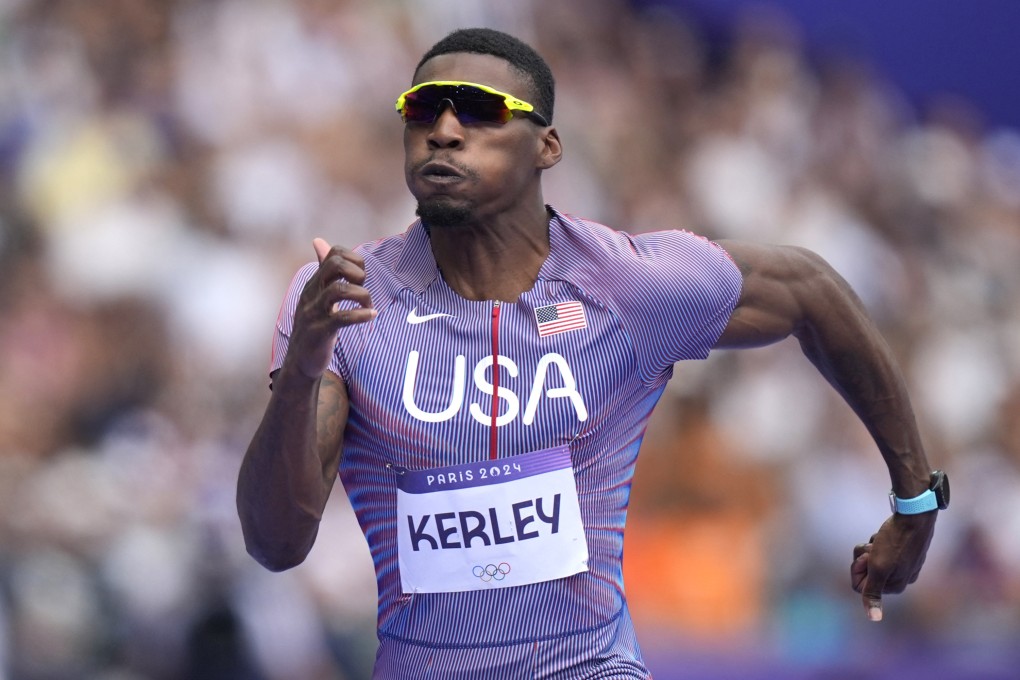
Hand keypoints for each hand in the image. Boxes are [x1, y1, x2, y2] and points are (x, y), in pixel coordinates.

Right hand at [287, 238, 375, 379]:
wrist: (300, 361)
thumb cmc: (313, 325)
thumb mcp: (316, 294)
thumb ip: (322, 270)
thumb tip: (319, 241)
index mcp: (314, 283)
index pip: (334, 254)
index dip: (354, 260)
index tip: (361, 278)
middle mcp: (312, 293)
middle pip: (335, 265)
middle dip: (357, 273)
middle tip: (363, 289)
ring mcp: (314, 312)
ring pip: (339, 290)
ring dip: (362, 295)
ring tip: (368, 306)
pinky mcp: (320, 331)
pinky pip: (341, 318)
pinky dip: (361, 315)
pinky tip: (370, 316)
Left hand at [851, 512, 936, 621]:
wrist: (914, 515)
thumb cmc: (894, 541)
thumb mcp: (879, 568)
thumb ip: (873, 592)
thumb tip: (874, 619)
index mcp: (895, 586)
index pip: (859, 585)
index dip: (858, 569)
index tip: (868, 558)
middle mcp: (901, 578)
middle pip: (865, 572)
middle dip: (864, 557)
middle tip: (874, 547)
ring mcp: (902, 564)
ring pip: (871, 559)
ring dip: (870, 548)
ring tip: (880, 540)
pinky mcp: (902, 550)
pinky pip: (879, 548)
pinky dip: (877, 541)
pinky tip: (885, 535)